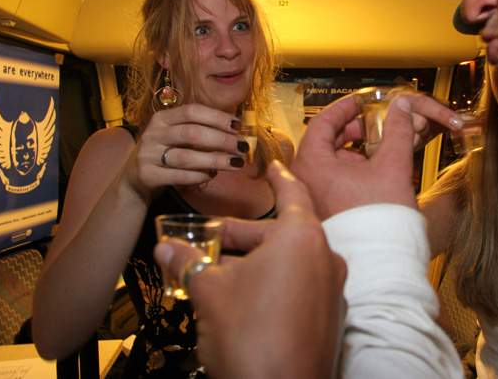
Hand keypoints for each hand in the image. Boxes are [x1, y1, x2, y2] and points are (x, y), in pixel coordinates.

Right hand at [126, 103, 247, 198]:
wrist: (134, 178)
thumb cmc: (165, 153)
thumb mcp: (176, 136)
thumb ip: (200, 130)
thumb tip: (237, 131)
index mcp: (163, 118)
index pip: (192, 111)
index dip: (217, 117)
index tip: (238, 126)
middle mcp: (153, 134)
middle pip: (192, 133)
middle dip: (222, 140)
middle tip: (242, 148)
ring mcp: (148, 155)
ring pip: (186, 157)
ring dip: (215, 160)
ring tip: (235, 163)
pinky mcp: (147, 175)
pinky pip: (179, 176)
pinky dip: (200, 176)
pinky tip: (213, 174)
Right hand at [154, 161, 346, 378]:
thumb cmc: (248, 334)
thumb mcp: (209, 291)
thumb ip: (189, 262)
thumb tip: (165, 248)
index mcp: (302, 238)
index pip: (292, 193)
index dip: (278, 177)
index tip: (273, 164)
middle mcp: (326, 256)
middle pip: (282, 231)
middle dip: (244, 234)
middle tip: (212, 236)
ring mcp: (332, 288)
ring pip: (290, 260)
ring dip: (255, 261)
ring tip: (217, 270)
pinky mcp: (330, 315)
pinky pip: (300, 284)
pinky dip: (274, 281)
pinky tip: (242, 297)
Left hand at [291, 93, 461, 219]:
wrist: (383, 265)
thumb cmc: (380, 222)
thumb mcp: (393, 166)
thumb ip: (398, 130)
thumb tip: (402, 108)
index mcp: (310, 166)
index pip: (322, 122)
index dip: (344, 108)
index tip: (360, 102)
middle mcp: (303, 183)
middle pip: (325, 143)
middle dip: (354, 132)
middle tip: (375, 126)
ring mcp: (310, 201)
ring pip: (330, 164)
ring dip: (356, 153)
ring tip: (382, 151)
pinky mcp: (321, 214)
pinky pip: (332, 184)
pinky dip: (352, 173)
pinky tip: (374, 175)